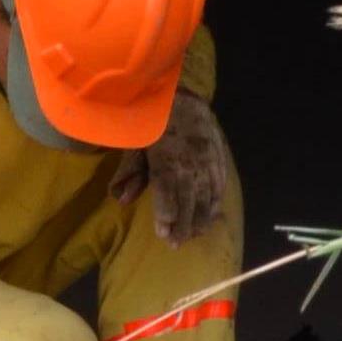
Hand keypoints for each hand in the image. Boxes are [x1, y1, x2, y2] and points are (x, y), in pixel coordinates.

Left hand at [118, 91, 228, 246]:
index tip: (162, 234)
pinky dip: (216, 203)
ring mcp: (207, 161)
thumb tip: (122, 200)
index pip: (168, 195)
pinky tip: (212, 216)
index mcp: (167, 159)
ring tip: (194, 236)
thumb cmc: (152, 121)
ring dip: (201, 219)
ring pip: (207, 196)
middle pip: (190, 201)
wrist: (181, 96)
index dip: (166, 217)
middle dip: (183, 225)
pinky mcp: (218, 157)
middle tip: (175, 244)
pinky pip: (219, 184)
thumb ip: (131, 173)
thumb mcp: (136, 143)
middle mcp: (190, 163)